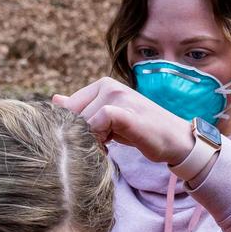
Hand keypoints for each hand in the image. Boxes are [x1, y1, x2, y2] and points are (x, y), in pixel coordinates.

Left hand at [52, 77, 194, 165]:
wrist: (175, 140)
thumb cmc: (142, 130)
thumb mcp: (109, 118)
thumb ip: (84, 109)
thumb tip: (55, 100)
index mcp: (103, 84)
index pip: (70, 108)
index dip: (74, 129)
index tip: (90, 140)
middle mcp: (109, 85)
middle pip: (74, 116)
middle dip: (82, 135)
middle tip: (101, 146)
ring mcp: (118, 96)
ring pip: (84, 121)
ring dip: (91, 140)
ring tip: (107, 146)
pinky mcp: (126, 112)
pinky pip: (99, 122)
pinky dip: (99, 138)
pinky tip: (109, 147)